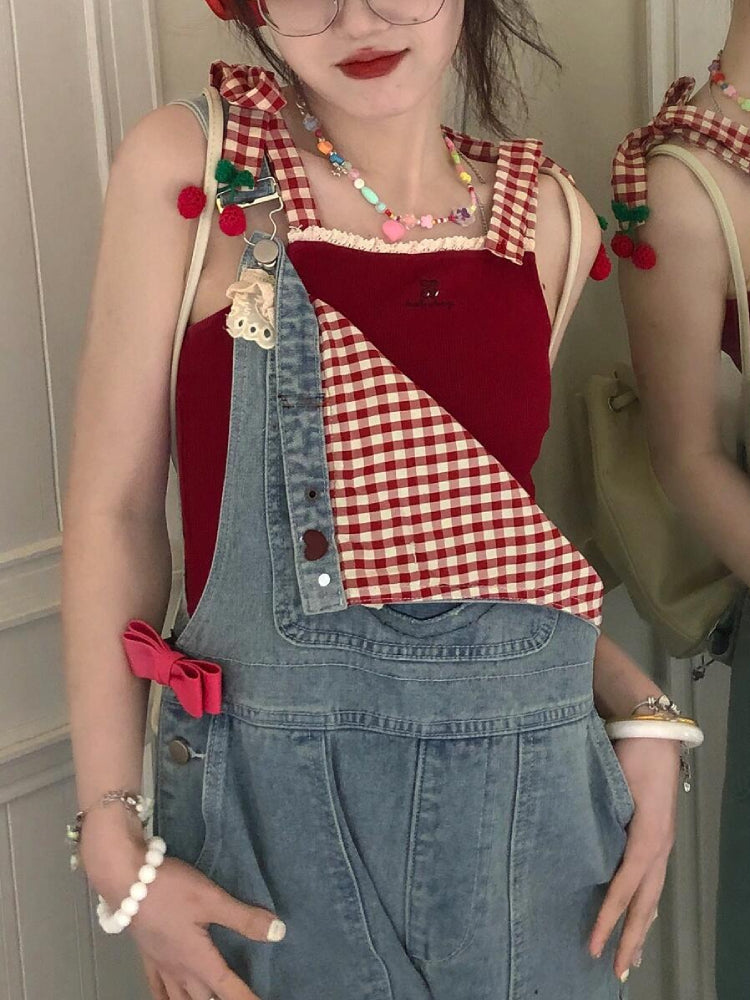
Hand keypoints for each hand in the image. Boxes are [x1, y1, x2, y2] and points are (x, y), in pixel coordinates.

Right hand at [133, 857, 283, 999]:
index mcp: (197, 959)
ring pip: (177, 998)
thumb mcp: (212, 899)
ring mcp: (160, 963)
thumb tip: (278, 933)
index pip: (227, 988)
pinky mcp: (146, 953)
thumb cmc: (170, 889)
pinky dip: (164, 997)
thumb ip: (243, 918)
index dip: (246, 999)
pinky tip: (167, 997)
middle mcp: (178, 969)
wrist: (124, 879)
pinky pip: (156, 986)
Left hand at [588, 737, 679, 981]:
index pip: (624, 889)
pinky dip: (646, 902)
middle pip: (645, 902)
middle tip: (618, 971)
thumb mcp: (612, 783)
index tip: (593, 946)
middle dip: (631, 938)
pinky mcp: (658, 835)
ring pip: (652, 894)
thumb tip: (574, 847)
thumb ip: (596, 814)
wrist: (651, 731)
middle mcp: (658, 846)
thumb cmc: (629, 753)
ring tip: (632, 955)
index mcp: (646, 838)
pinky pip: (652, 878)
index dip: (608, 919)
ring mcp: (661, 842)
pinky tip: (640, 913)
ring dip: (641, 926)